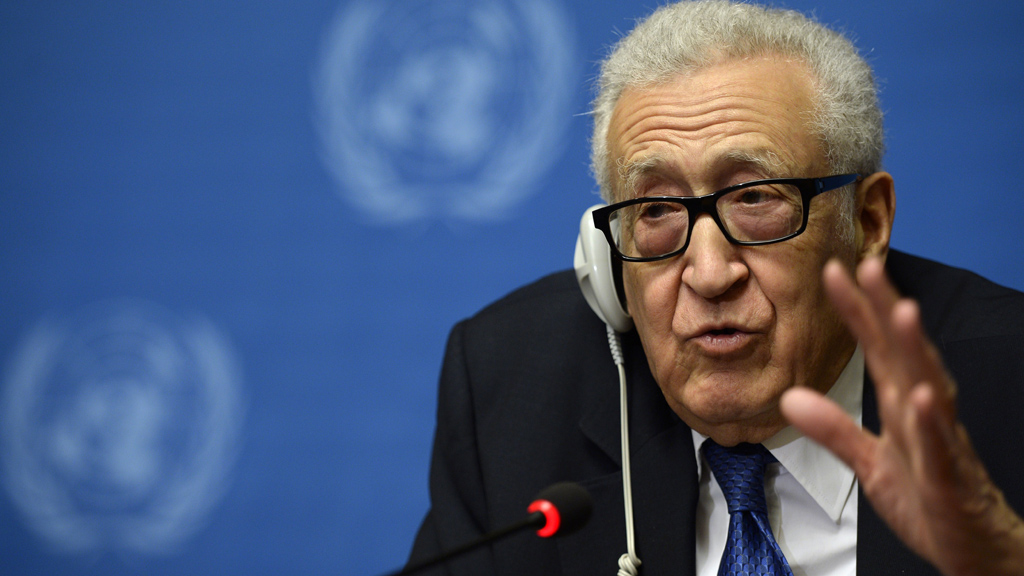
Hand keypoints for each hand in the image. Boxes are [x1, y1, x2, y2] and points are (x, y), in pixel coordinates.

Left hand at [779, 256, 1023, 575]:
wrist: (970, 547)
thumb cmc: (925, 497)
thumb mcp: (868, 461)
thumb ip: (833, 428)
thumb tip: (790, 396)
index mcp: (901, 405)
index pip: (876, 348)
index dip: (857, 311)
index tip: (834, 271)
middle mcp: (923, 413)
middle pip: (904, 353)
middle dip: (888, 308)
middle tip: (870, 266)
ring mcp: (939, 443)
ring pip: (929, 387)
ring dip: (915, 350)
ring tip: (902, 311)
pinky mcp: (948, 480)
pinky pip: (940, 449)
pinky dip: (930, 424)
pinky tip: (921, 397)